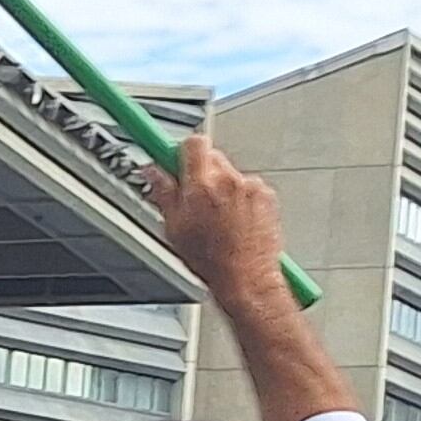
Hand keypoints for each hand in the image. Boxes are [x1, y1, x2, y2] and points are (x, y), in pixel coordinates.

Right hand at [150, 131, 285, 307]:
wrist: (247, 277)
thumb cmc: (212, 260)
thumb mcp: (174, 228)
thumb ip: (164, 193)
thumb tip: (153, 171)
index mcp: (202, 186)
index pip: (193, 144)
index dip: (181, 150)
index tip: (172, 155)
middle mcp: (229, 181)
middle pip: (211, 157)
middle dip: (199, 172)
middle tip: (192, 196)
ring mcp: (251, 186)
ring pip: (229, 173)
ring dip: (220, 187)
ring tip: (216, 217)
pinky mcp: (267, 194)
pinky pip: (247, 186)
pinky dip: (239, 198)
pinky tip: (233, 221)